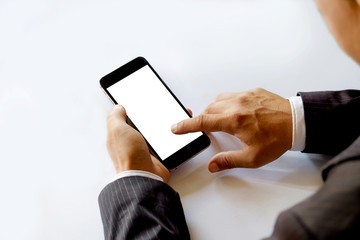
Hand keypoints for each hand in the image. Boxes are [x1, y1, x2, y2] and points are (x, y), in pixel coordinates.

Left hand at [106, 105, 169, 181]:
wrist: (144, 175)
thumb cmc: (129, 156)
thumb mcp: (117, 129)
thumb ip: (116, 117)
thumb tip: (118, 107)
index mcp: (120, 135)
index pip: (124, 118)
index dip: (130, 110)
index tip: (139, 103)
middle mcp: (131, 143)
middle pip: (140, 125)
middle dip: (147, 119)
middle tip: (154, 111)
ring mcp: (144, 149)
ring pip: (152, 135)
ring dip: (159, 130)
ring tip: (166, 121)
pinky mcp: (156, 156)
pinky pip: (163, 144)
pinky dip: (167, 140)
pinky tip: (170, 135)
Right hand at [171, 88, 291, 171]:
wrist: (298, 122)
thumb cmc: (278, 139)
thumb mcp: (253, 157)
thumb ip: (229, 161)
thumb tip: (212, 165)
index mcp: (233, 120)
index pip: (202, 122)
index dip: (186, 125)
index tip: (176, 127)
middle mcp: (236, 104)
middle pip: (208, 109)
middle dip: (200, 119)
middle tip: (199, 128)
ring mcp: (244, 96)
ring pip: (218, 100)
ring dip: (212, 110)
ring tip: (216, 120)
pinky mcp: (252, 92)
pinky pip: (232, 95)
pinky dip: (225, 103)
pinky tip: (232, 111)